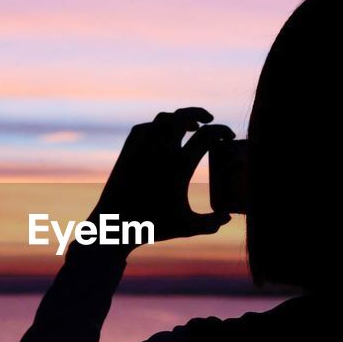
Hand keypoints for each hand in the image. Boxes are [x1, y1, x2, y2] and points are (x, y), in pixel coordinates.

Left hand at [89, 107, 233, 250]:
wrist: (115, 225)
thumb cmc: (153, 227)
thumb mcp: (188, 227)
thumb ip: (212, 224)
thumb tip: (227, 217)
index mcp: (180, 165)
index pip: (208, 135)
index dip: (222, 131)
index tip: (227, 136)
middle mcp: (162, 150)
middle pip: (184, 116)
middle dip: (200, 113)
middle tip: (209, 120)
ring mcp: (142, 147)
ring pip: (163, 118)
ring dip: (179, 117)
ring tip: (189, 125)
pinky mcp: (128, 150)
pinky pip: (144, 128)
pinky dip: (157, 125)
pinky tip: (162, 134)